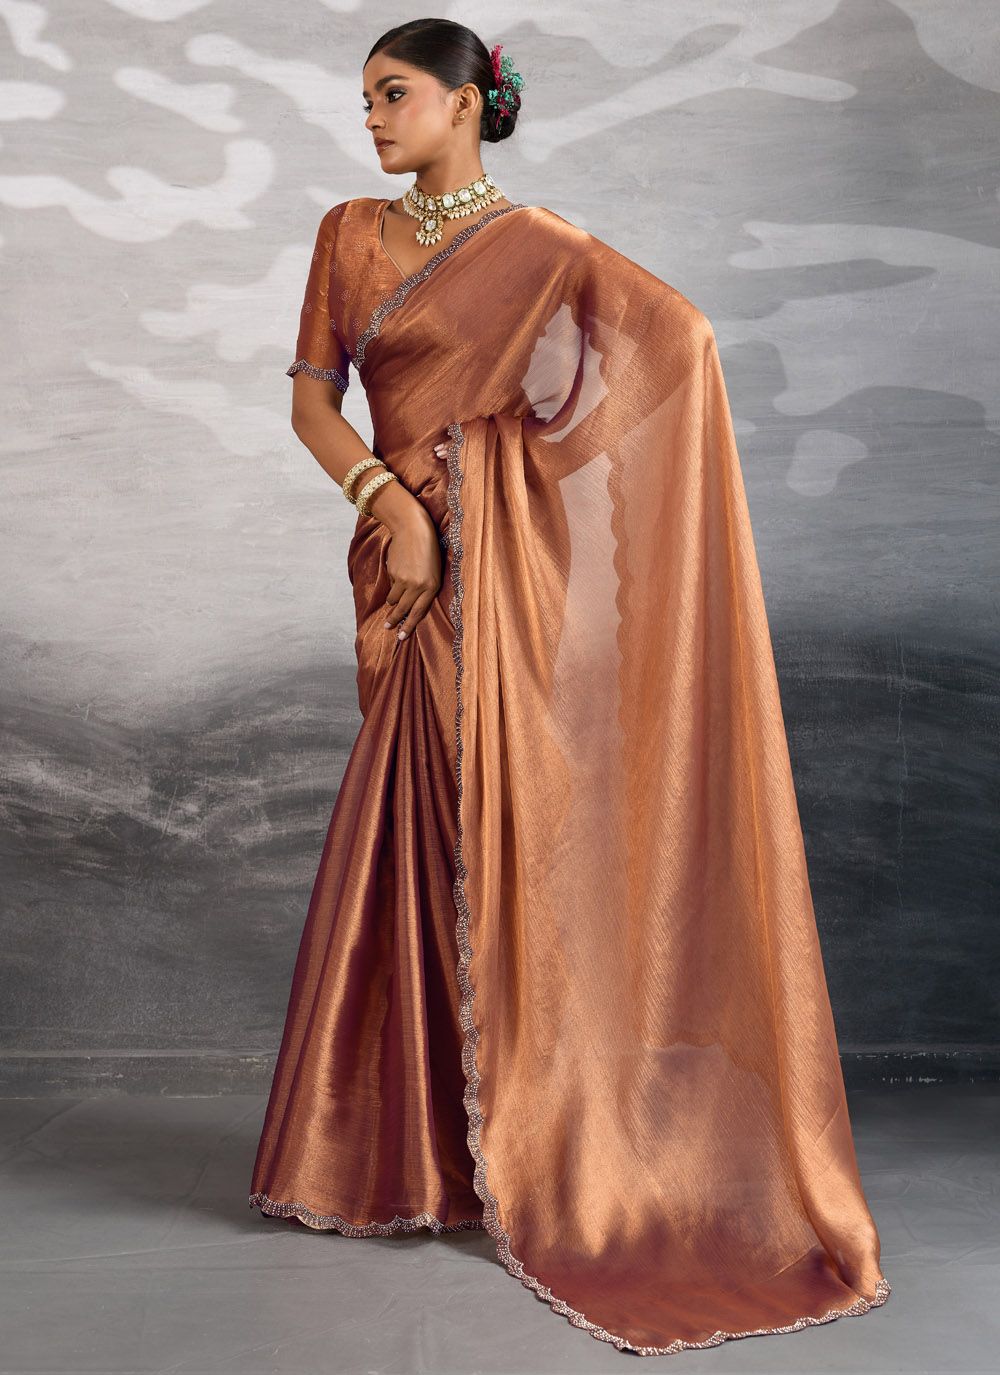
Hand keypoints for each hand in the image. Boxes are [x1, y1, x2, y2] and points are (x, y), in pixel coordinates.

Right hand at [382, 501, 441, 640]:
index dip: (409, 625)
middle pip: (404, 609)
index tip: (401, 636)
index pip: (419, 612)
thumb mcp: (433, 571)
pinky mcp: (394, 573)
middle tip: (387, 628)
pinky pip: (391, 584)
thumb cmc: (427, 550)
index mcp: (433, 587)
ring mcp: (405, 580)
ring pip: (394, 599)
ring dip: (392, 601)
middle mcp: (419, 586)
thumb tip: (409, 606)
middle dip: (394, 620)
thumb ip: (424, 589)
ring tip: (391, 602)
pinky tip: (397, 572)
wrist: (413, 529)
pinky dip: (392, 582)